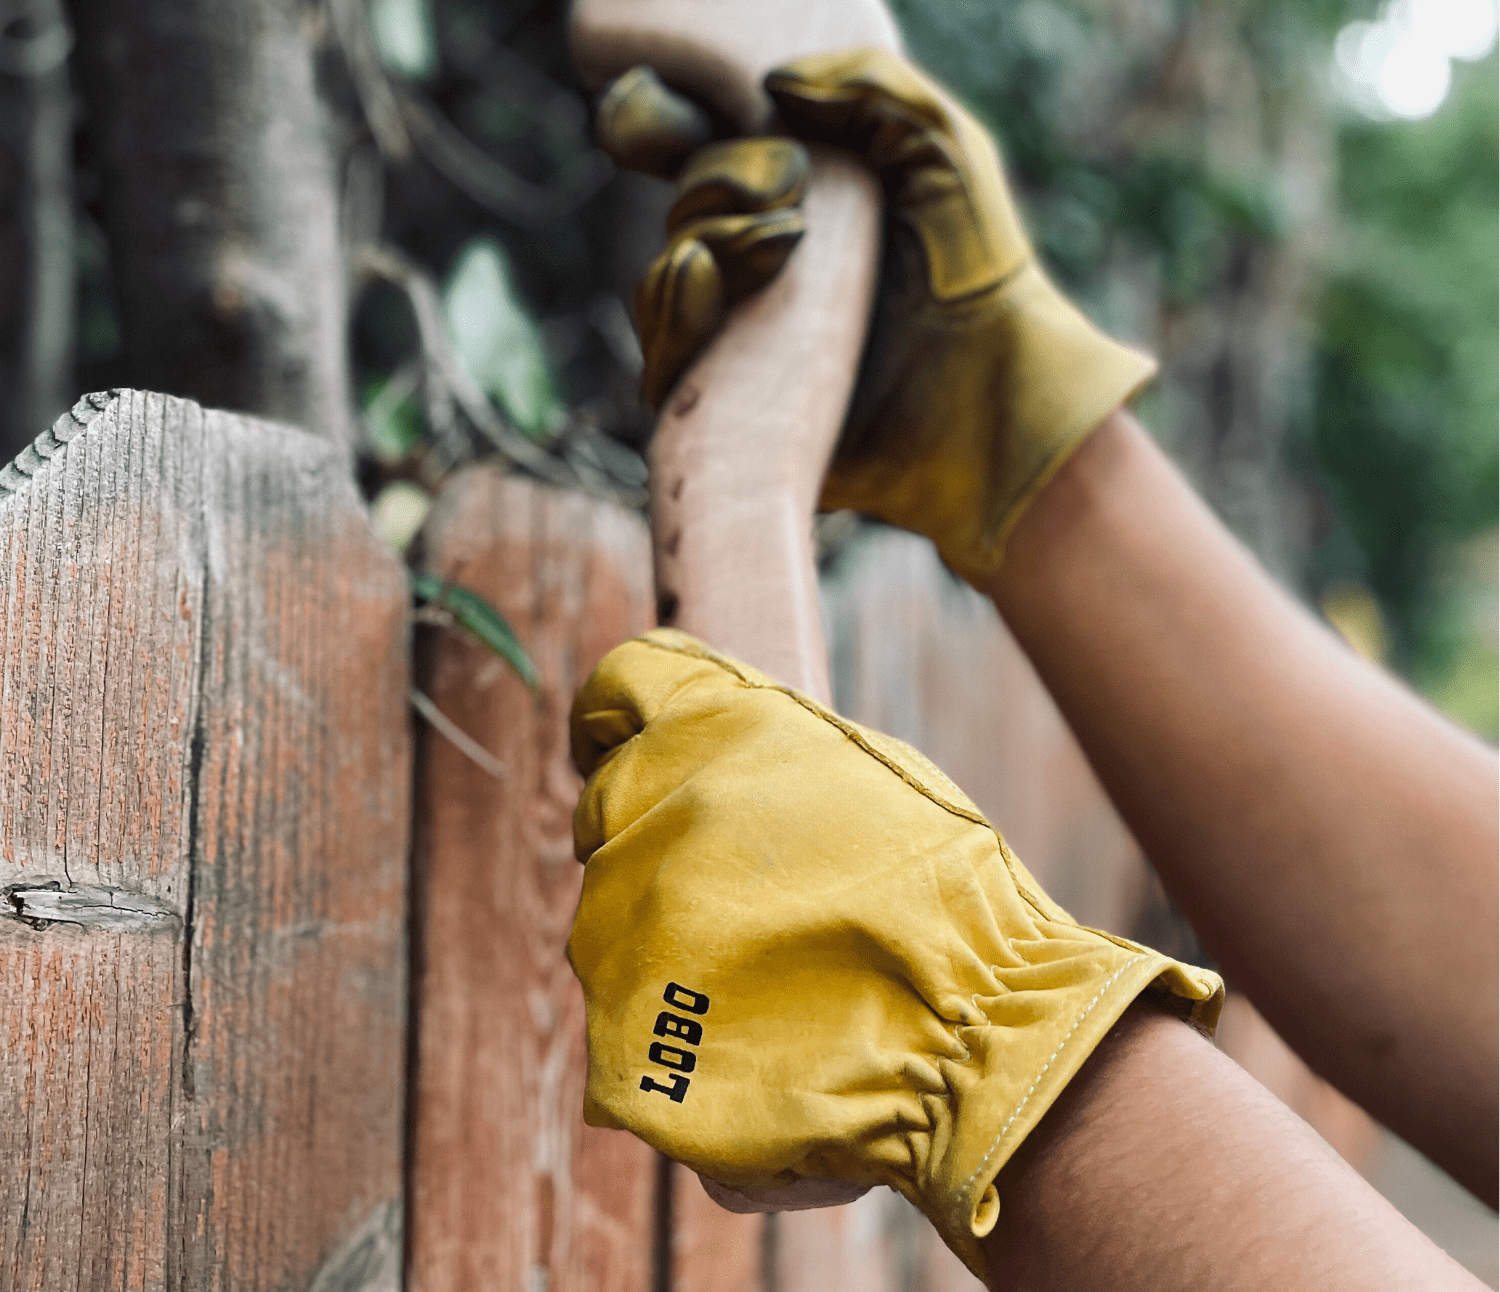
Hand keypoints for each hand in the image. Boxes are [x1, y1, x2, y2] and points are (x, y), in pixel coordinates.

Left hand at [567, 630, 1221, 1278]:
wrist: (973, 1029)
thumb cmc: (939, 889)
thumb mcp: (860, 765)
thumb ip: (755, 741)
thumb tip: (693, 744)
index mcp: (713, 723)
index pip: (618, 686)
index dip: (611, 718)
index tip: (612, 747)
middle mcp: (649, 804)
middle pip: (610, 806)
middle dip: (655, 834)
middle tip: (735, 883)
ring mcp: (620, 915)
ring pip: (615, 912)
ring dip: (669, 931)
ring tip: (768, 965)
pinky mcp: (616, 1016)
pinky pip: (625, 1008)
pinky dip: (673, 1019)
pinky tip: (751, 1027)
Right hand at [596, 50, 1156, 579]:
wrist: (988, 383)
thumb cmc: (978, 265)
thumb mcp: (942, 145)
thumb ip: (867, 87)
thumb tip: (771, 87)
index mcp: (797, 204)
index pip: (700, 159)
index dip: (676, 136)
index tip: (744, 152)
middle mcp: (762, 272)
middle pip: (681, 216)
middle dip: (714, 192)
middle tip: (791, 202)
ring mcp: (744, 344)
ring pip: (662, 287)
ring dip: (700, 248)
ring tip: (777, 246)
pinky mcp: (734, 413)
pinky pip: (664, 368)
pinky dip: (671, 319)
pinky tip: (702, 279)